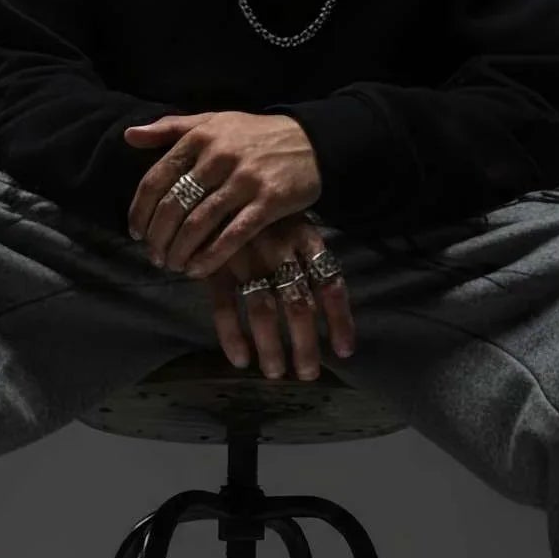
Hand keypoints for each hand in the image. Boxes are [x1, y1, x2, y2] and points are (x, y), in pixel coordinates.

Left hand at [123, 110, 320, 274]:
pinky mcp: (268, 202)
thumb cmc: (255, 135)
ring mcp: (244, 180)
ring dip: (180, 251)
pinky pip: (232, 235)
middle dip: (158, 237)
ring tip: (173, 265)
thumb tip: (129, 136)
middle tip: (155, 257)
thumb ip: (170, 128)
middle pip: (173, 206)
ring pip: (199, 224)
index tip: (136, 233)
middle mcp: (219, 157)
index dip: (140, 211)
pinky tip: (197, 270)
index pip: (156, 180)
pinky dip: (210, 257)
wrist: (311, 141)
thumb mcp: (213, 122)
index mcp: (199, 137)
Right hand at [203, 214, 355, 381]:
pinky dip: (232, 335)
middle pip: (298, 304)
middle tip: (307, 375)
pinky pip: (224, 306)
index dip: (340, 320)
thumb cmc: (264, 209)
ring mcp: (245, 256)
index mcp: (305, 237)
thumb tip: (324, 309)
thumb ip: (309, 259)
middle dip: (305, 345)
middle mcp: (279, 249)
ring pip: (263, 310)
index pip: (330, 283)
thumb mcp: (295, 222)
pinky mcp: (215, 264)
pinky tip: (240, 359)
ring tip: (275, 373)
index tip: (344, 352)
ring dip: (271, 347)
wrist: (216, 183)